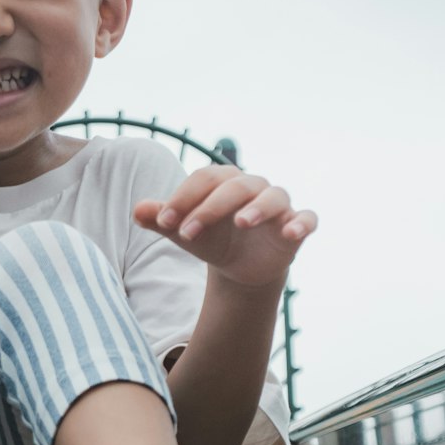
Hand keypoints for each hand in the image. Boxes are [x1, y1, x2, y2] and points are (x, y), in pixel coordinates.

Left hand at [135, 165, 316, 290]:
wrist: (240, 265)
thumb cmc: (212, 238)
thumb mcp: (183, 232)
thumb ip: (161, 219)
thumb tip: (137, 210)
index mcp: (224, 181)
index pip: (204, 179)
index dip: (183, 198)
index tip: (163, 222)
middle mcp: (253, 187)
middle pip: (236, 186)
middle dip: (210, 208)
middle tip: (186, 233)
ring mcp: (278, 205)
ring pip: (274, 196)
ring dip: (259, 207)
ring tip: (241, 222)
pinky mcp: (296, 227)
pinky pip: (307, 219)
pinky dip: (302, 223)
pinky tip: (291, 233)